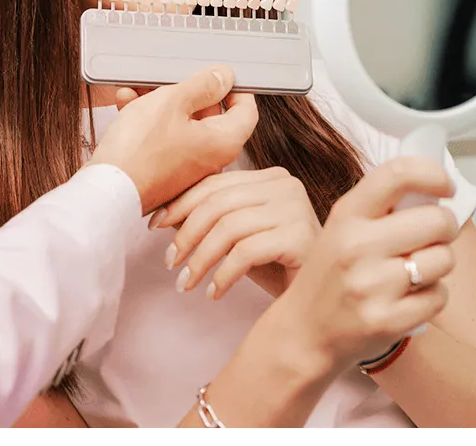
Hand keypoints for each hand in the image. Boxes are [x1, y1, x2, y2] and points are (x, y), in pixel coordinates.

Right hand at [87, 65, 258, 215]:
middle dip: (186, 90)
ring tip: (139, 88)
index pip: (246, 110)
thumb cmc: (139, 151)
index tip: (220, 74)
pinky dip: (148, 119)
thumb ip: (202, 85)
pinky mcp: (163, 170)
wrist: (105, 191)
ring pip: (181, 123)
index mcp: (222, 142)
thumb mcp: (172, 102)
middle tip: (168, 76)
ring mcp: (185, 166)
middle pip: (209, 114)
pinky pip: (163, 137)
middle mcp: (209, 158)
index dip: (236, 88)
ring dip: (160, 101)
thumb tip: (224, 77)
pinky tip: (128, 103)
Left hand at [153, 167, 320, 299]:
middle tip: (170, 262)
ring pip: (229, 228)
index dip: (181, 203)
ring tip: (187, 283)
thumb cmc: (277, 264)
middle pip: (218, 203)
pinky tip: (214, 293)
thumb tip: (164, 214)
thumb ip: (214, 216)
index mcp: (270, 176)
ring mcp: (295, 208)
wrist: (320, 298)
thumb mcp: (240, 234)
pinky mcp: (301, 237)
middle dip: (186, 233)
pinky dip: (223, 274)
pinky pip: (246, 252)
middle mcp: (285, 185)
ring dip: (200, 259)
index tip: (155, 225)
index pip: (215, 183)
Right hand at [273, 156, 459, 371]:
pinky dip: (433, 296)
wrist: (305, 330)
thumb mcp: (342, 228)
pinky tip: (409, 297)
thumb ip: (380, 208)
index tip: (446, 184)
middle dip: (445, 227)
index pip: (398, 175)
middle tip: (433, 236)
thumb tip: (434, 191)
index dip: (433, 174)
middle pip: (437, 221)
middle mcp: (357, 245)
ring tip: (414, 270)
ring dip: (438, 264)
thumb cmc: (330, 275)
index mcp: (347, 214)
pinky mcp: (386, 320)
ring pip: (444, 259)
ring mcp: (371, 284)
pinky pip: (439, 296)